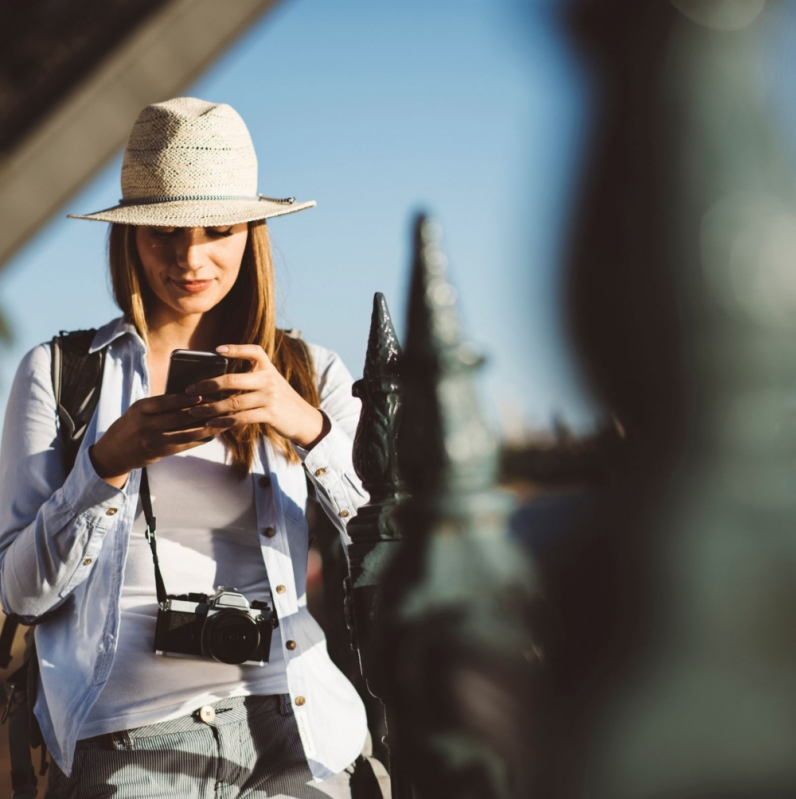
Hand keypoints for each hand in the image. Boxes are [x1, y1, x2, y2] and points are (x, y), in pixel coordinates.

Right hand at [90, 392, 219, 487]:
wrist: (112, 453)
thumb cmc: (129, 426)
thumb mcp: (137, 411)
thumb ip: (158, 405)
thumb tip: (190, 396)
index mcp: (139, 409)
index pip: (164, 401)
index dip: (183, 399)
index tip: (200, 394)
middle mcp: (145, 424)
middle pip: (177, 417)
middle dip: (200, 411)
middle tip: (217, 406)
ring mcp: (153, 440)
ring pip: (184, 433)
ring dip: (205, 427)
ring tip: (220, 421)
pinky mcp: (160, 452)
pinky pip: (184, 445)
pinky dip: (199, 439)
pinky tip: (211, 434)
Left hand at [184, 344, 325, 448]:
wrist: (305, 419)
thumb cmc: (281, 400)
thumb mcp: (271, 383)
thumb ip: (252, 377)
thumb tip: (218, 380)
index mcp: (268, 368)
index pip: (254, 351)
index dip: (236, 349)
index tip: (217, 350)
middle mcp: (269, 380)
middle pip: (233, 380)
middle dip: (208, 385)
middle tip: (189, 391)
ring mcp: (270, 397)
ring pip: (233, 402)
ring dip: (210, 408)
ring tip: (194, 411)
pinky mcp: (270, 414)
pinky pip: (241, 418)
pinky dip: (224, 422)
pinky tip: (211, 424)